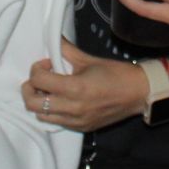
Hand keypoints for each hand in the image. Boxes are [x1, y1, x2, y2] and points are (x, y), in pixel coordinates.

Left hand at [22, 38, 153, 131]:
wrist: (139, 93)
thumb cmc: (116, 73)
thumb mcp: (88, 59)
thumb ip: (66, 50)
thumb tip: (51, 40)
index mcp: (74, 88)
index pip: (39, 79)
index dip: (37, 68)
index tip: (48, 63)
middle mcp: (72, 108)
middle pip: (32, 104)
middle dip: (30, 88)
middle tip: (40, 78)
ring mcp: (76, 121)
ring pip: (41, 116)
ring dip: (40, 101)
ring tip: (50, 90)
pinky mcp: (81, 128)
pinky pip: (56, 122)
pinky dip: (52, 111)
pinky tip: (61, 100)